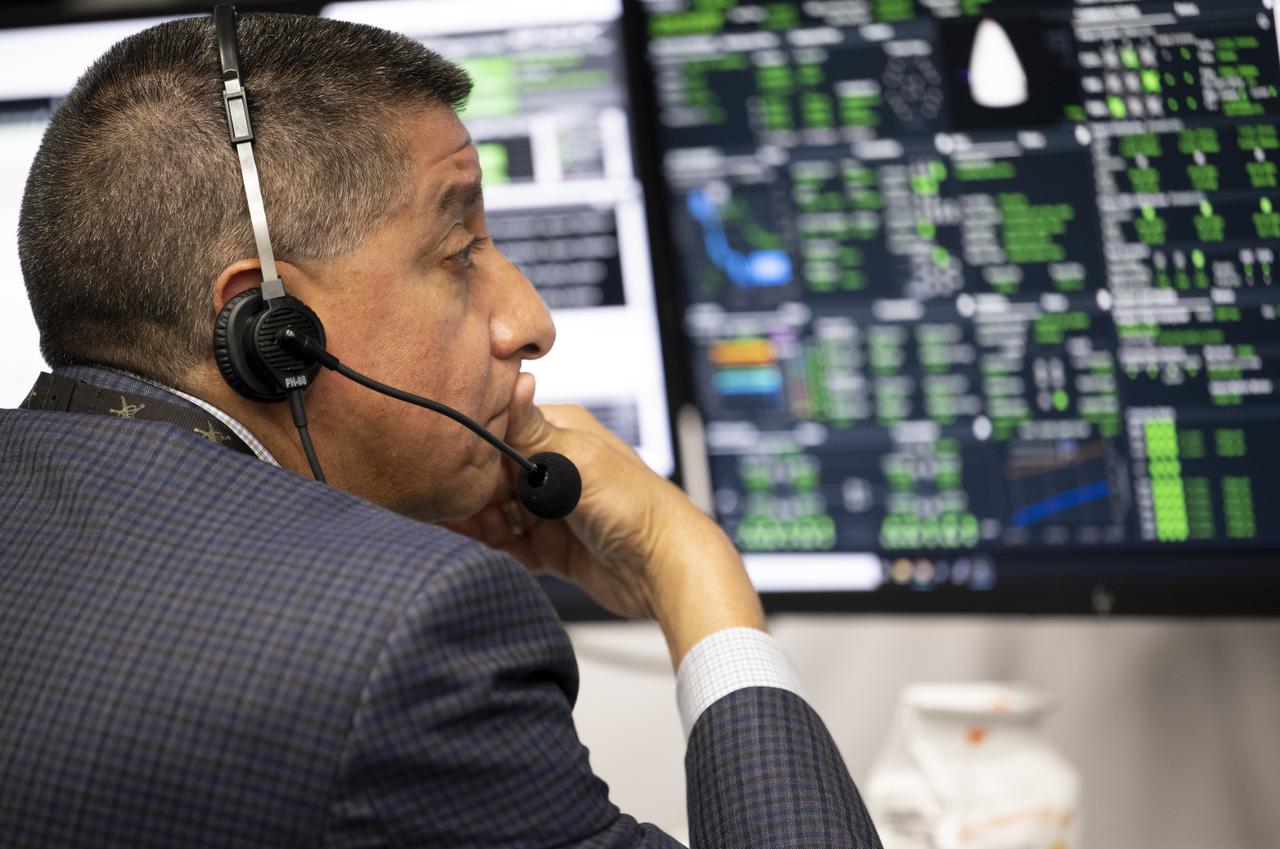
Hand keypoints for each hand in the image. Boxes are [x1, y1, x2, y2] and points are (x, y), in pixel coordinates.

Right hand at [447, 374, 764, 665]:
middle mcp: (553, 466)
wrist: (663, 569)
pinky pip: (504, 539)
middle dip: (466, 480)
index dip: (471, 441)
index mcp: (560, 432)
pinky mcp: (549, 546)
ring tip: (442, 510)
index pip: (500, 427)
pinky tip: (458, 531)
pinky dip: (483, 536)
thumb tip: (511, 377)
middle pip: (490, 469)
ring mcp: (550, 508)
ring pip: (492, 506)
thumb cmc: (632, 505)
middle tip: (439, 488)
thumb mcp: (575, 458)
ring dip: (470, 511)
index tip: (443, 451)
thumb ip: (531, 429)